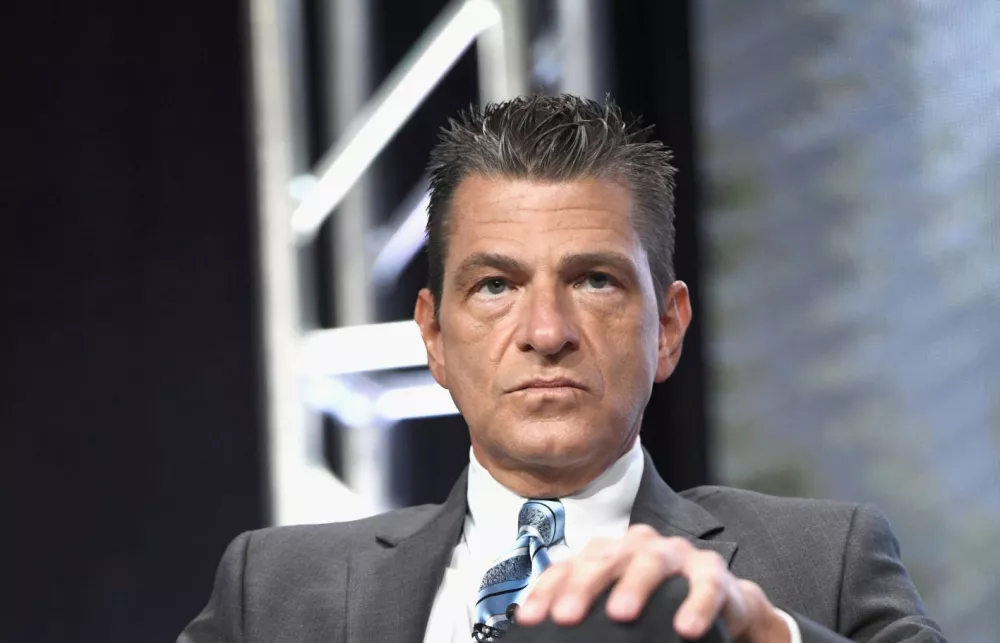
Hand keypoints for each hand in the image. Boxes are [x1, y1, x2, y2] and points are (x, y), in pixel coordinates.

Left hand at [515, 524, 790, 641]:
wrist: (717, 603)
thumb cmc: (657, 604)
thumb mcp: (617, 606)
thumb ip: (588, 614)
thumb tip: (545, 635)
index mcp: (607, 554)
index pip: (569, 567)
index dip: (547, 591)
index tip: (530, 619)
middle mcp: (637, 546)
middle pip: (605, 558)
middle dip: (583, 586)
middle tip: (567, 615)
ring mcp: (675, 554)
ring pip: (651, 561)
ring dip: (634, 586)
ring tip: (621, 614)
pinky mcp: (712, 571)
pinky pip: (706, 585)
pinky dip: (695, 605)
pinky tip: (686, 628)